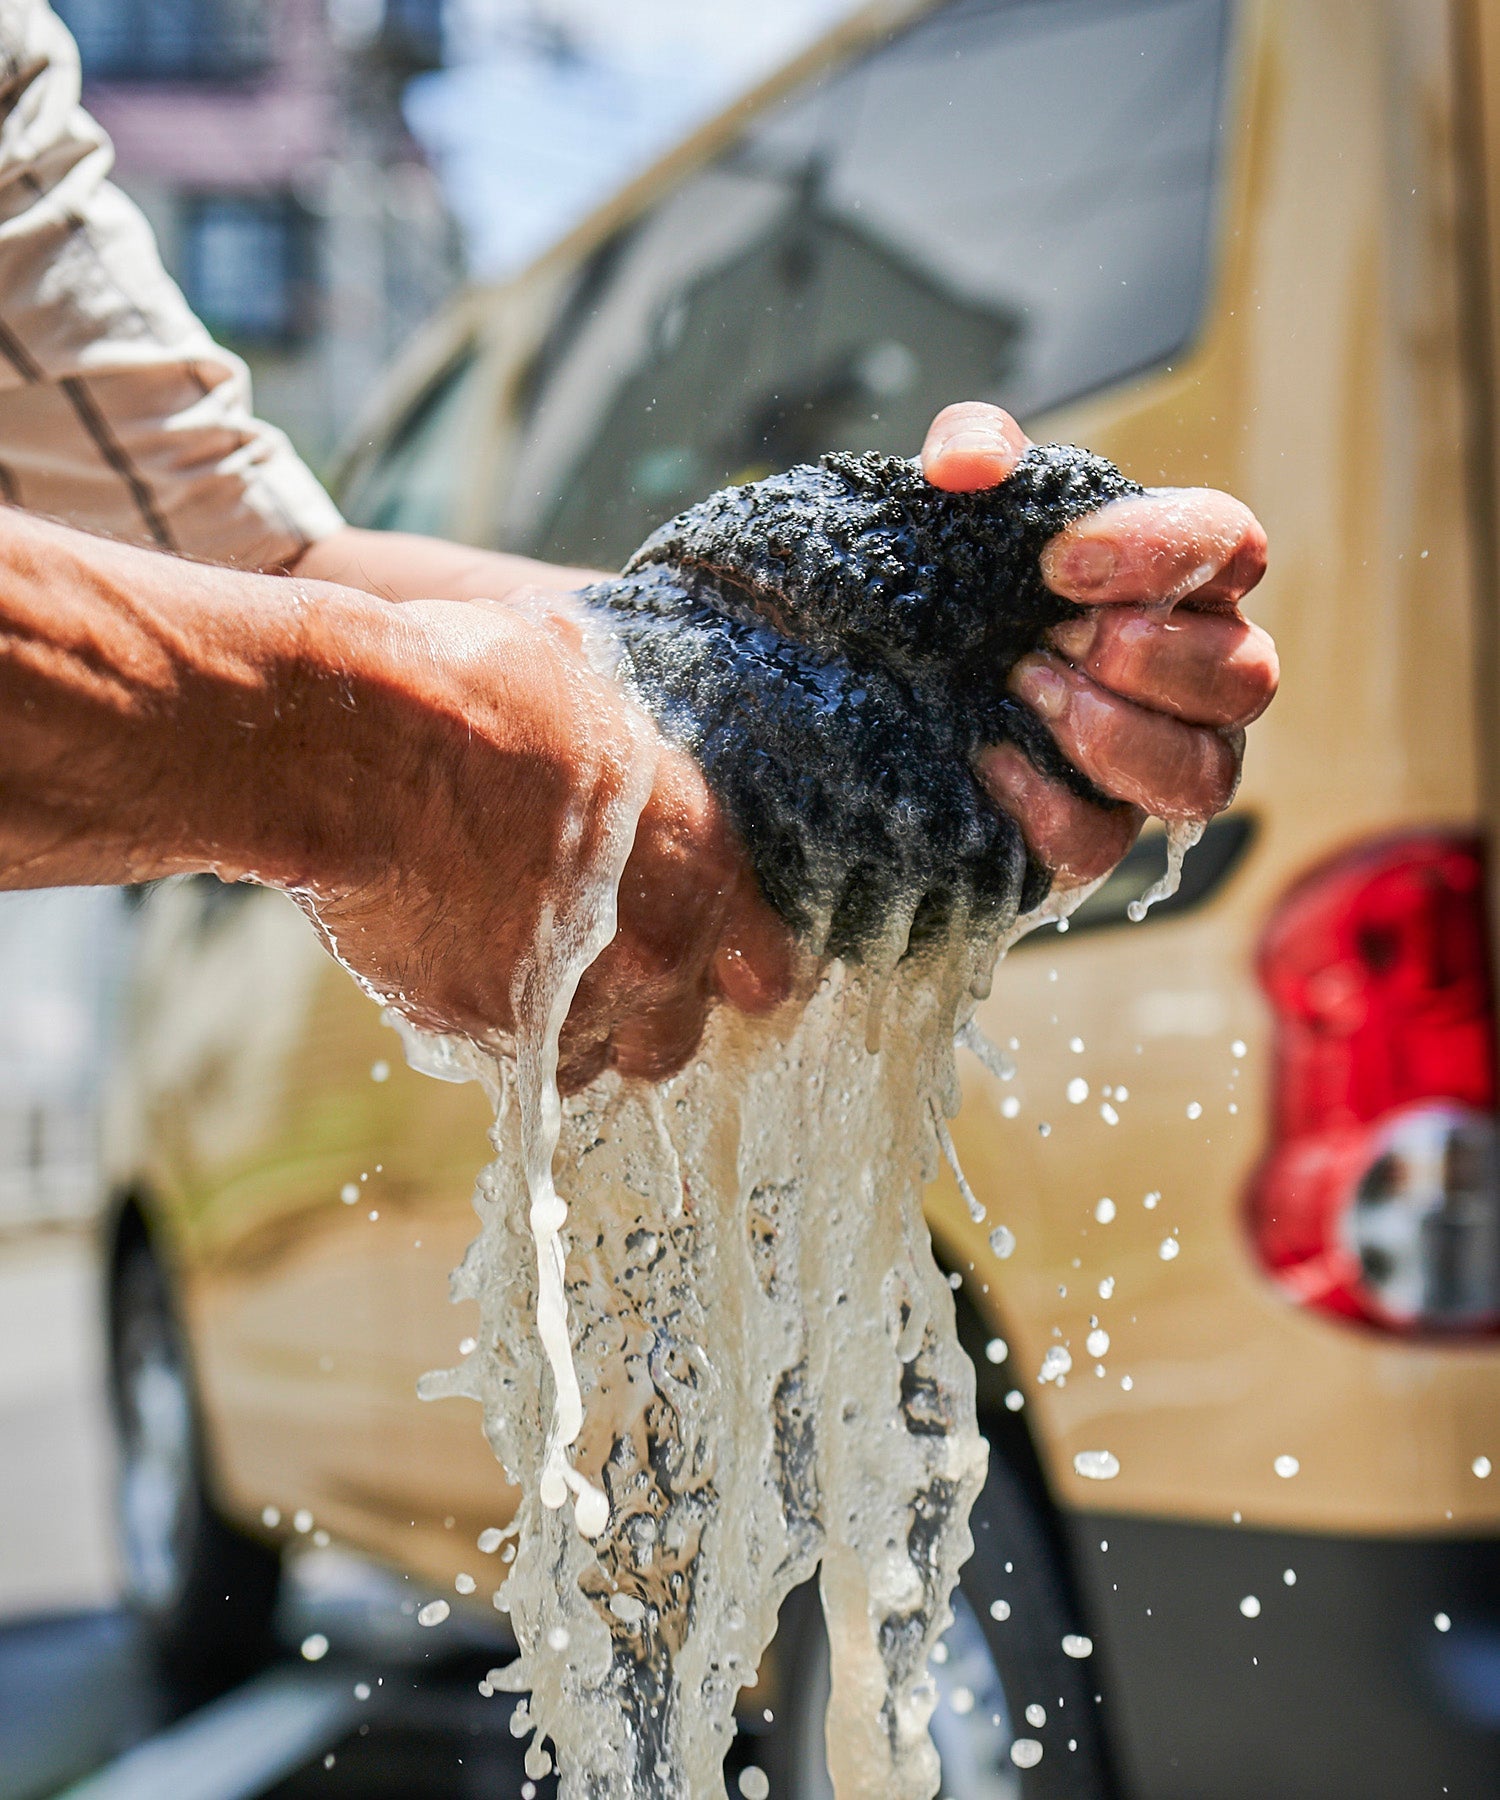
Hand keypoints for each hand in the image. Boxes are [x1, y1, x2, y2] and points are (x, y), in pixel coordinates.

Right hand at [296, 594, 791, 1090]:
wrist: (357, 749)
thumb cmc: (475, 690)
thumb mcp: (588, 690)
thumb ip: (624, 750)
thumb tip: (612, 718)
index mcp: (699, 866)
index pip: (764, 970)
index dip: (734, 964)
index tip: (711, 956)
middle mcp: (649, 956)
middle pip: (677, 1038)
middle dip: (646, 1013)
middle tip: (602, 961)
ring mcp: (564, 1007)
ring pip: (590, 1064)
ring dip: (569, 1032)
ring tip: (526, 973)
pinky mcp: (475, 1032)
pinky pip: (505, 1057)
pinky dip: (491, 1029)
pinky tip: (462, 971)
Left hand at [921, 402, 1276, 884]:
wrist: (872, 684)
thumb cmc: (950, 580)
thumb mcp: (951, 498)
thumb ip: (970, 448)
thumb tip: (973, 464)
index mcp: (1173, 580)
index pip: (1232, 548)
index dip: (1165, 553)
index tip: (1060, 562)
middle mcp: (1188, 677)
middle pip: (1247, 675)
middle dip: (1147, 656)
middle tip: (1049, 639)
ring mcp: (1147, 765)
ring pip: (1206, 776)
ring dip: (1117, 735)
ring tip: (1026, 693)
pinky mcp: (1087, 832)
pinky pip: (1103, 842)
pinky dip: (1049, 806)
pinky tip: (989, 762)